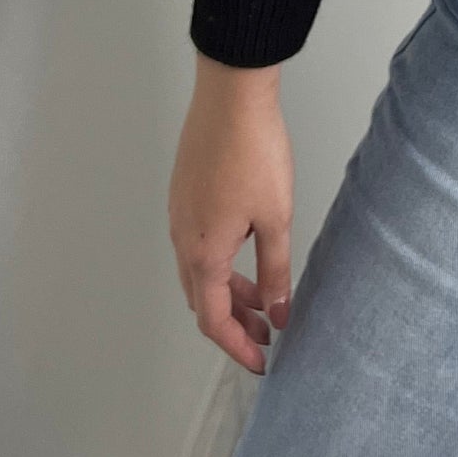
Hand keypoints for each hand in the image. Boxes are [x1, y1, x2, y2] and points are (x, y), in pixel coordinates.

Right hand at [169, 56, 294, 373]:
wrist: (230, 95)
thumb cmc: (254, 151)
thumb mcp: (276, 217)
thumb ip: (276, 271)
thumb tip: (277, 313)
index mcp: (203, 253)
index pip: (214, 320)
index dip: (238, 347)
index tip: (262, 362)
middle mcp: (182, 239)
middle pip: (203, 300)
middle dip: (234, 323)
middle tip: (266, 333)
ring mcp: (180, 215)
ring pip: (199, 272)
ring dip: (228, 292)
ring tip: (263, 298)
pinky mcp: (184, 193)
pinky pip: (196, 245)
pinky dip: (220, 263)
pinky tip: (246, 250)